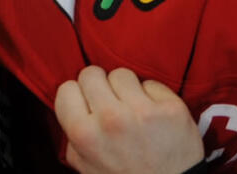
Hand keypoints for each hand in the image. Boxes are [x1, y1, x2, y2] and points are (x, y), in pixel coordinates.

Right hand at [55, 66, 203, 173]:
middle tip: (109, 102)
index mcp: (85, 135)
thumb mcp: (88, 168)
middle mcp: (111, 119)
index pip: (67, 89)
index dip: (78, 96)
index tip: (87, 103)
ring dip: (126, 89)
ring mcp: (142, 112)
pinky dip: (152, 97)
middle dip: (99, 87)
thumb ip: (74, 138)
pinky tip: (154, 117)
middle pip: (92, 73)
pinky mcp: (170, 109)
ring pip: (122, 74)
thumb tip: (73, 108)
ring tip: (133, 111)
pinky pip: (152, 84)